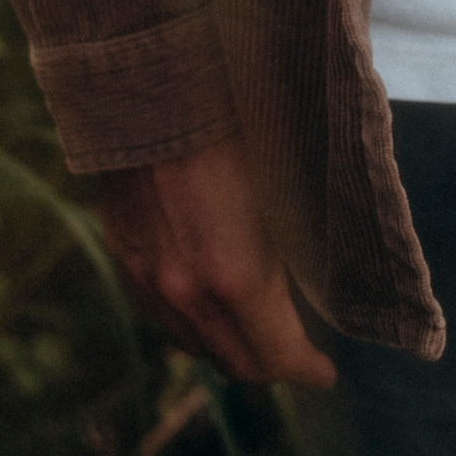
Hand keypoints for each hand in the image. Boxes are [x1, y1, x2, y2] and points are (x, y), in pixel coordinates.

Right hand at [93, 135, 336, 390]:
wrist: (155, 83)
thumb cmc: (239, 122)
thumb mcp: (290, 183)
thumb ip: (304, 241)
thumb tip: (333, 268)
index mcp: (236, 276)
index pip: (277, 354)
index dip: (306, 369)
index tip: (325, 372)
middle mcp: (186, 293)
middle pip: (233, 361)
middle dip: (269, 365)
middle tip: (292, 354)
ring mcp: (147, 279)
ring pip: (192, 343)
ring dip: (226, 344)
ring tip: (251, 328)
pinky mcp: (122, 257)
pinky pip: (159, 314)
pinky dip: (188, 320)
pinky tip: (204, 301)